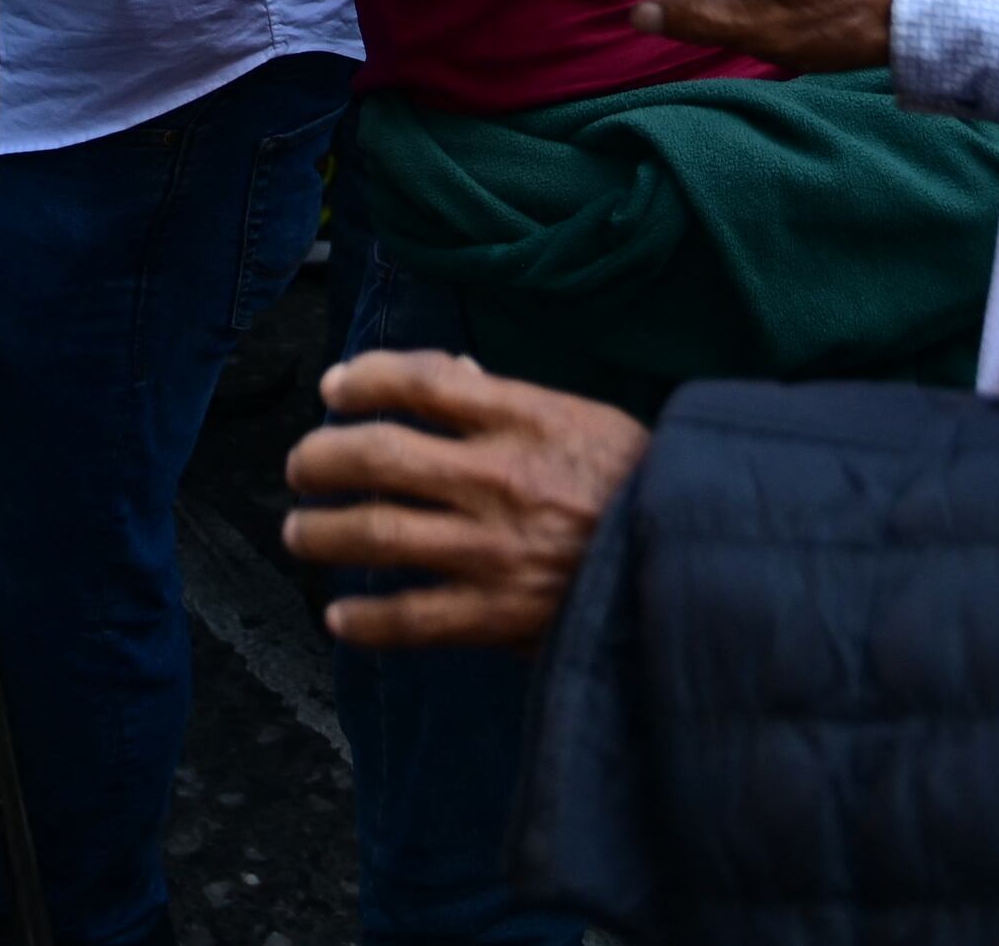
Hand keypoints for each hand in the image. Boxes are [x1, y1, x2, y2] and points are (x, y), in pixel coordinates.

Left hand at [280, 351, 650, 648]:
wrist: (698, 567)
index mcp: (526, 419)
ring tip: (300, 531)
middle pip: (376, 455)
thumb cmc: (642, 487)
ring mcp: (493, 550)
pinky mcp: (499, 615)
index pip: (421, 382)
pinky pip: (411, 619)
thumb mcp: (586, 421)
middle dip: (320, 458)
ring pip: (376, 533)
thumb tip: (454, 377)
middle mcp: (499, 478)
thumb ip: (513, 400)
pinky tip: (340, 618)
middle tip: (300, 466)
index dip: (363, 379)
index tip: (333, 388)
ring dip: (321, 532)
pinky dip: (365, 621)